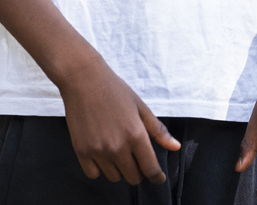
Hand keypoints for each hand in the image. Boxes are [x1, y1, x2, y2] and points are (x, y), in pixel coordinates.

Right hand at [60, 57, 180, 184]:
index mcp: (136, 135)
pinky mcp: (81, 151)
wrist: (83, 79)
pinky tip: (102, 155)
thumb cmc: (114, 90)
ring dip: (119, 170)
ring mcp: (98, 150)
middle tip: (135, 158)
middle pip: (133, 177)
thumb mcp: (140, 107)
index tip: (157, 177)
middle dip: (138, 171)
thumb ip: (158, 130)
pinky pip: (93, 174)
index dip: (157, 176)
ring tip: (117, 152)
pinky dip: (100, 169)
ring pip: (114, 177)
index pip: (150, 169)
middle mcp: (118, 147)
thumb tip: (176, 147)